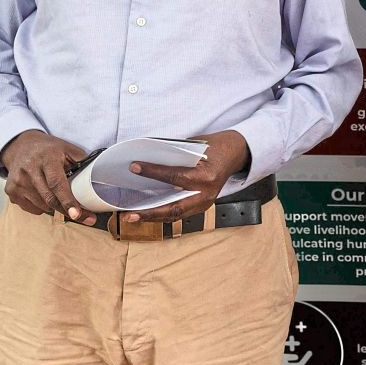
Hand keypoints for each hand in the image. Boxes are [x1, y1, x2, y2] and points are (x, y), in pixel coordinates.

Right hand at [0, 130, 96, 224]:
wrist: (19, 146)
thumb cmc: (48, 149)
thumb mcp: (67, 148)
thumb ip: (82, 161)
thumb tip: (100, 175)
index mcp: (46, 159)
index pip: (57, 183)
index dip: (68, 201)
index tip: (77, 214)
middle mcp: (29, 171)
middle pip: (49, 199)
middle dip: (69, 211)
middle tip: (87, 218)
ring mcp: (17, 182)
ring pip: (42, 206)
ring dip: (56, 207)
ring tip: (62, 197)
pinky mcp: (11, 191)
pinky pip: (32, 208)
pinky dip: (43, 207)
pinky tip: (46, 195)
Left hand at [120, 130, 250, 223]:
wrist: (236, 153)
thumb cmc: (216, 147)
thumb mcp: (196, 147)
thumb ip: (175, 156)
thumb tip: (149, 158)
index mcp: (206, 177)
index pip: (175, 176)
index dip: (153, 172)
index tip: (135, 167)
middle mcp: (206, 193)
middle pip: (173, 207)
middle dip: (149, 213)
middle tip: (129, 214)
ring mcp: (205, 202)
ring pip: (175, 214)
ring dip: (153, 217)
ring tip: (132, 217)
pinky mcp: (202, 205)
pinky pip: (180, 213)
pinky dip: (163, 213)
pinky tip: (148, 213)